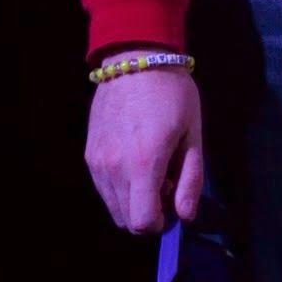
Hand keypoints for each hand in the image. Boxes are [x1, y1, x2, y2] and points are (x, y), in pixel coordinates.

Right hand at [85, 49, 203, 233]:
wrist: (136, 59)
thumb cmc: (173, 94)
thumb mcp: (193, 135)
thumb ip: (191, 179)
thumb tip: (186, 216)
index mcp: (143, 165)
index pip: (143, 222)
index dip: (161, 222)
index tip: (173, 204)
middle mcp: (113, 169)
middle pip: (126, 220)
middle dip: (148, 212)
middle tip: (165, 183)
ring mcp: (96, 162)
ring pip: (112, 206)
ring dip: (132, 201)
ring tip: (150, 170)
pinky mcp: (88, 153)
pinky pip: (103, 187)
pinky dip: (119, 186)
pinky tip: (133, 160)